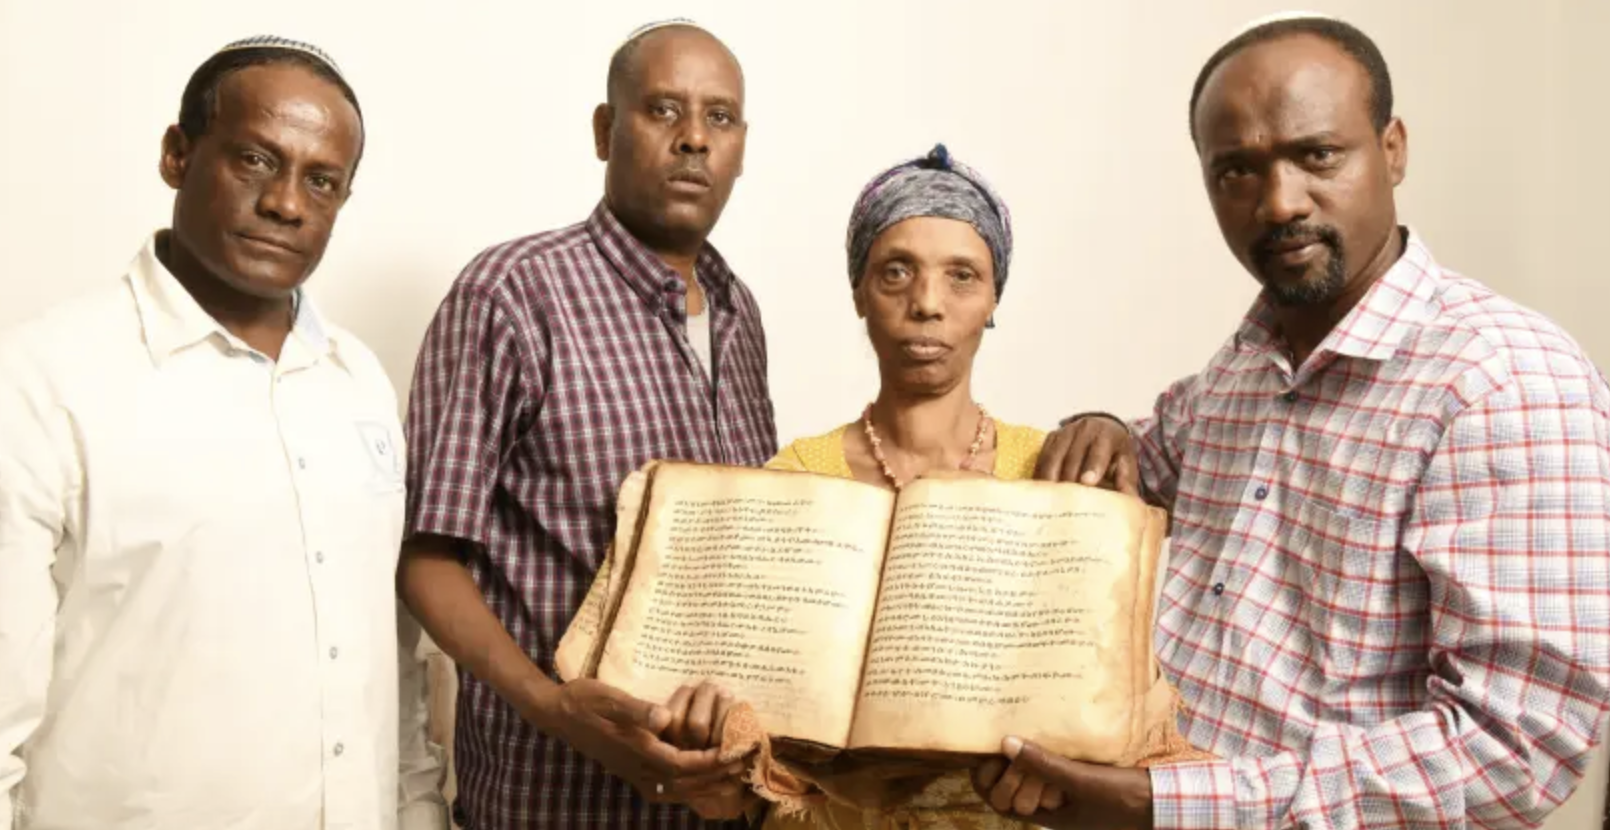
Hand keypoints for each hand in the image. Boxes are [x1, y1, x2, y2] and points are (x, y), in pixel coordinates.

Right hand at [544, 679, 745, 811]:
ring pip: (676, 789)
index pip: (682, 764)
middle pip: (683, 782)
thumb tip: (665, 717)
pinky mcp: (632, 771)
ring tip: (730, 776)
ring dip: (705, 784)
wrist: (559, 714)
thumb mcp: (610, 698)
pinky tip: (701, 782)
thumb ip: (637, 710)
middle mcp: (637, 767)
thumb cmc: (586, 700)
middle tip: (743, 767)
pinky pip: (666, 788)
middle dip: (715, 777)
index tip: (735, 753)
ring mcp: (634, 773)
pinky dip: (687, 788)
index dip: (709, 762)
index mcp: (637, 750)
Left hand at [972, 737, 1152, 829]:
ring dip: (1022, 757)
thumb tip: (1006, 743)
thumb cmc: (1122, 798)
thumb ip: (1044, 764)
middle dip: (1002, 771)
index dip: (987, 782)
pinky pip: (1050, 765)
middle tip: (1006, 744)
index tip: (985, 756)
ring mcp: (1065, 791)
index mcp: (1047, 817)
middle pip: (1009, 790)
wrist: (1161, 799)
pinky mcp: (1078, 776)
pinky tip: (1042, 730)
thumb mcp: (1080, 781)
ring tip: (1020, 733)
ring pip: (1028, 775)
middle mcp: (1052, 806)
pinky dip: (1042, 751)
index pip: (1002, 803)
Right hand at [1035, 415, 1138, 495]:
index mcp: (1106, 434)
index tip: (1087, 483)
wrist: (1103, 428)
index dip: (1092, 466)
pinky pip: (1043, 457)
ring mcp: (1065, 432)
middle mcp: (1084, 429)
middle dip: (1069, 479)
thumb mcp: (1127, 463)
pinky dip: (1041, 475)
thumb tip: (1131, 502)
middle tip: (1067, 502)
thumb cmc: (1115, 452)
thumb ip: (1127, 481)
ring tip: (1051, 500)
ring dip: (1051, 479)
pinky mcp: (1051, 437)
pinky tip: (1042, 492)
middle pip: (1073, 456)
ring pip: (1054, 457)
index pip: (1099, 451)